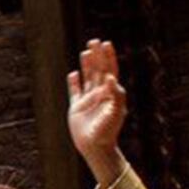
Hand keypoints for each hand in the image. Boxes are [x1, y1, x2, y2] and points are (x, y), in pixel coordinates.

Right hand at [65, 40, 128, 178]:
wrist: (96, 146)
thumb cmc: (108, 130)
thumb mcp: (115, 111)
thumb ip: (115, 94)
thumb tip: (111, 77)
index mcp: (110, 93)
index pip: (110, 70)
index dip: (108, 57)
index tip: (106, 44)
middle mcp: (100, 94)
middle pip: (98, 70)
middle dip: (97, 56)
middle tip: (94, 41)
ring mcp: (88, 100)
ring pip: (87, 78)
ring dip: (86, 64)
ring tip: (85, 52)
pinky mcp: (76, 108)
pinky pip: (74, 92)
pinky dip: (73, 82)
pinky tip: (73, 74)